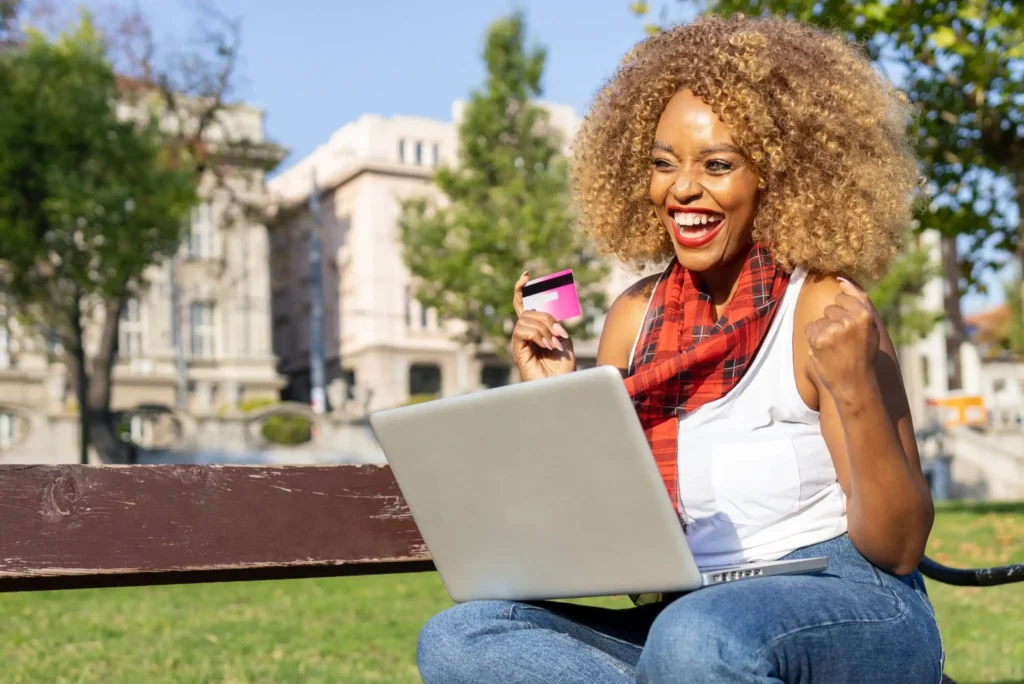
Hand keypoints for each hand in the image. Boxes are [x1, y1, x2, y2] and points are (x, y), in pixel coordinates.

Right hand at [511, 271, 575, 380]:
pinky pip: (522, 331)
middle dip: (546, 318)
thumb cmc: (563, 366)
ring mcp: (520, 341)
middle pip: (528, 311)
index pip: (523, 304)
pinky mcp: (517, 350)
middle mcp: (524, 333)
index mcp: (534, 328)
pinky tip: (547, 346)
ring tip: (554, 343)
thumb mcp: (563, 338)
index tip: (527, 275)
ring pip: (525, 320)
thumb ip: (554, 322)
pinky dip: (537, 335)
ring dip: (544, 328)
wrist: (562, 383)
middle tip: (560, 334)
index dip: (521, 289)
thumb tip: (545, 313)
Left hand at [804, 279, 879, 401]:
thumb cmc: (862, 353)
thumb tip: (840, 278)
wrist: (854, 383)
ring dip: (824, 330)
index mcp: (865, 315)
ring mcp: (833, 330)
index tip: (851, 328)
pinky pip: (810, 327)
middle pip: (830, 307)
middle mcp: (850, 320)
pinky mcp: (819, 339)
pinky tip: (825, 350)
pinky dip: (814, 338)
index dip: (845, 312)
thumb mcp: (870, 326)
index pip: (844, 296)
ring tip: (835, 347)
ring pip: (820, 318)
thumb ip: (858, 300)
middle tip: (844, 341)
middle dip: (834, 321)